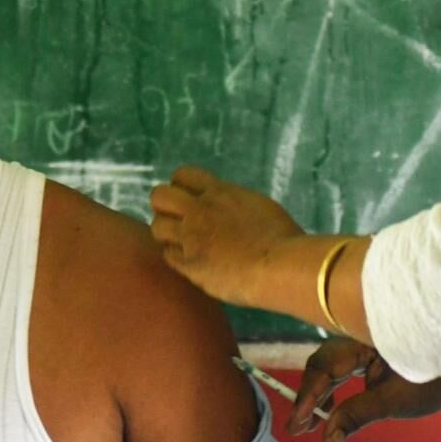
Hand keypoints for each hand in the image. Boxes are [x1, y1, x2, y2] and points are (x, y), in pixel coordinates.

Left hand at [150, 166, 304, 306]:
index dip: (182, 186)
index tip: (190, 198)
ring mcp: (192, 238)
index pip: (182, 175)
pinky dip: (177, 257)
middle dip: (164, 206)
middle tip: (178, 220)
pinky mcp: (190, 265)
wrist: (280, 266)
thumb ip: (233, 202)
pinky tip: (193, 261)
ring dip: (167, 233)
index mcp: (219, 192)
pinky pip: (168, 256)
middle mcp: (200, 211)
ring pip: (157, 227)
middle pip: (159, 196)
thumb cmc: (283, 238)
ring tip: (183, 242)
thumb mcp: (257, 205)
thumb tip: (225, 203)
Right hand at [289, 339, 440, 441]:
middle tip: (298, 427)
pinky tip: (326, 408)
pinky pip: (341, 367)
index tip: (298, 423)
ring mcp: (363, 342)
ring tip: (306, 423)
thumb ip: (357, 415)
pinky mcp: (368, 352)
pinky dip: (331, 387)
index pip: (326, 364)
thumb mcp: (395, 401)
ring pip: (329, 364)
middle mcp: (360, 334)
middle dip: (309, 395)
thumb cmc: (435, 380)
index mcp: (365, 337)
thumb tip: (328, 438)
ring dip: (317, 393)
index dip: (309, 395)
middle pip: (323, 362)